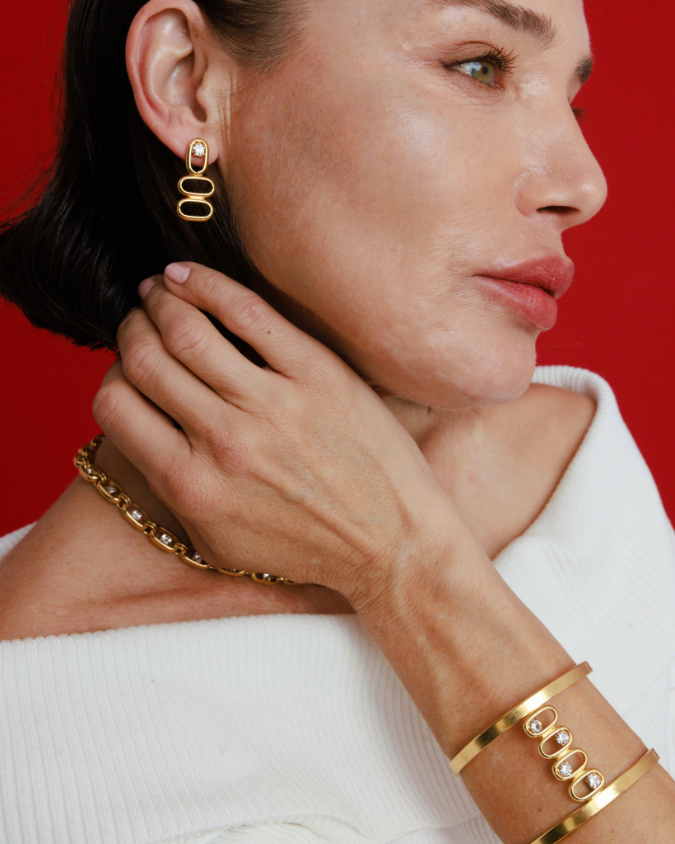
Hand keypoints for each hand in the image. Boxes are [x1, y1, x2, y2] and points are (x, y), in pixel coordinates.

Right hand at [93, 262, 466, 607]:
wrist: (392, 545)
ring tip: (159, 291)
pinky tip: (187, 275)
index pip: (114, 404)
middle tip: (139, 320)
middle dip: (131, 330)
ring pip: (187, 330)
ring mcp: (273, 405)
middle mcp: (225, 442)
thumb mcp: (219, 541)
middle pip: (145, 359)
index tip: (129, 367)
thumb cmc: (306, 547)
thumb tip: (142, 425)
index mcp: (191, 486)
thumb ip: (171, 488)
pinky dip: (206, 284)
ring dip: (160, 300)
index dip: (111, 375)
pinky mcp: (318, 374)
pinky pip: (249, 312)